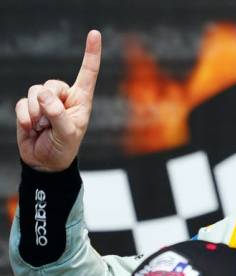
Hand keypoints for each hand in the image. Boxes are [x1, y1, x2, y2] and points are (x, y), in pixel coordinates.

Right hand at [15, 30, 101, 171]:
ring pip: (34, 91)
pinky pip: (21, 104)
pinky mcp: (28, 107)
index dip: (91, 53)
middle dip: (48, 102)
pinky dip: (24, 118)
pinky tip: (31, 129)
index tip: (95, 33)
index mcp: (81, 101)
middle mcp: (64, 97)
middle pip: (52, 83)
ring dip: (36, 112)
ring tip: (42, 127)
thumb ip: (58, 115)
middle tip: (50, 121)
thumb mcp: (67, 135)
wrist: (45, 162)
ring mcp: (45, 102)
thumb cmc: (63, 149)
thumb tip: (44, 96)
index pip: (88, 73)